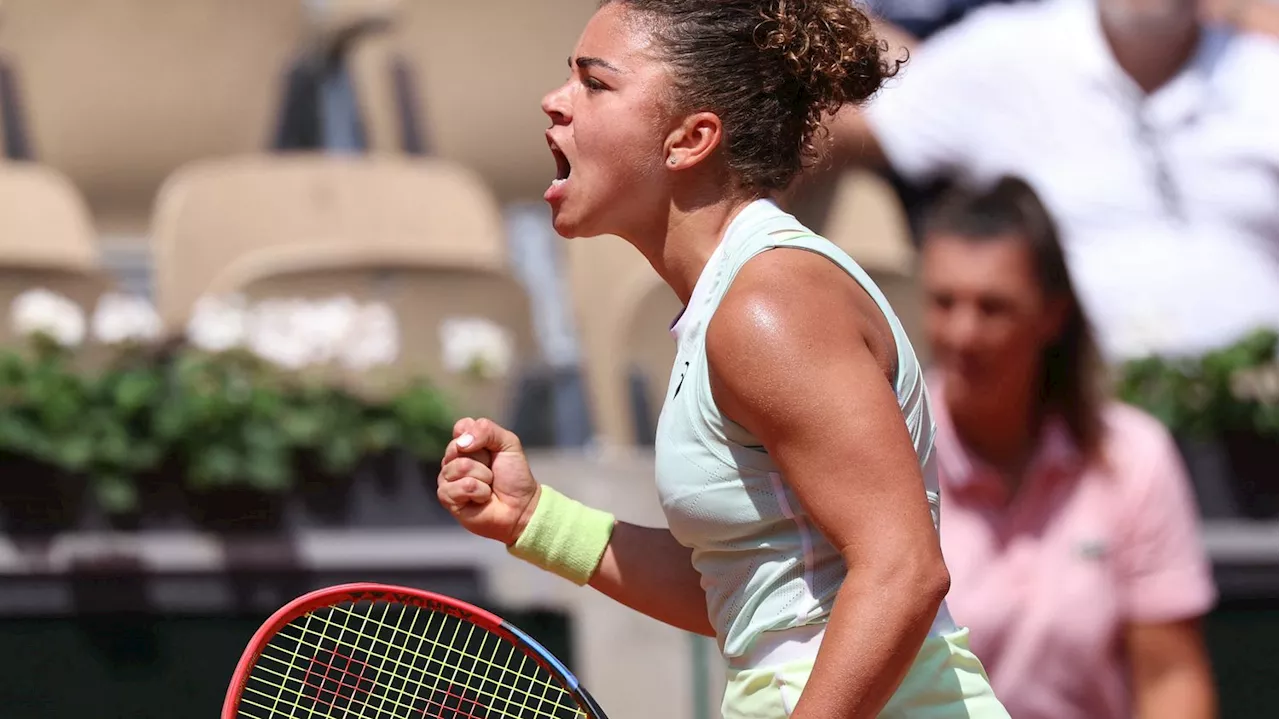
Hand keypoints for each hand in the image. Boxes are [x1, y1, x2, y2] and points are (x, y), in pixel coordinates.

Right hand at [437, 417, 540, 544]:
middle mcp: (453, 459)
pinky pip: (461, 486)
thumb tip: (462, 442)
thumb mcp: (508, 443)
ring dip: (484, 477)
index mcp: (466, 443)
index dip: (479, 437)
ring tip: (489, 485)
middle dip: (484, 460)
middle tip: (492, 470)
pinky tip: (482, 498)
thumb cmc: (514, 476)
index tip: (492, 450)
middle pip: (458, 447)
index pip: (461, 426)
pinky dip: (479, 492)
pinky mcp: (447, 497)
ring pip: (460, 466)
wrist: (521, 506)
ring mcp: (447, 478)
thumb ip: (487, 430)